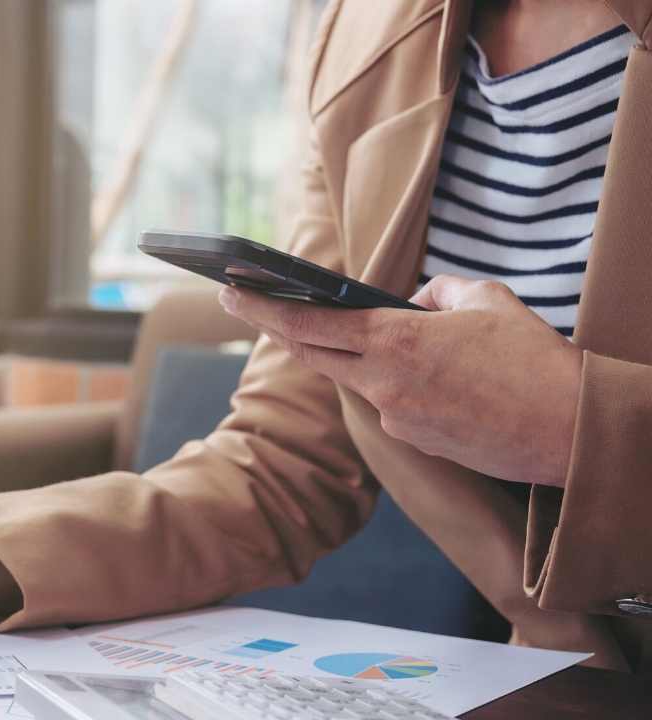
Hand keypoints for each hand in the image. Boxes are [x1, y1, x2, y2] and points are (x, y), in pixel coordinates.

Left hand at [218, 275, 581, 485]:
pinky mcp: (413, 442)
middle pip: (312, 352)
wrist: (571, 431)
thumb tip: (410, 302)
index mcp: (395, 341)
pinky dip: (400, 383)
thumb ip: (435, 293)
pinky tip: (442, 378)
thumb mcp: (486, 299)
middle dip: (272, 324)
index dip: (264, 307)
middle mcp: (383, 384)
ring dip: (362, 355)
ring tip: (403, 340)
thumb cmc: (534, 359)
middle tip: (243, 299)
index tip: (231, 289)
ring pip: (359, 377)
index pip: (310, 323)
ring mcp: (394, 418)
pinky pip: (391, 403)